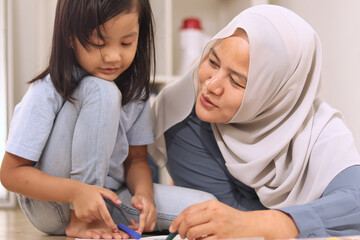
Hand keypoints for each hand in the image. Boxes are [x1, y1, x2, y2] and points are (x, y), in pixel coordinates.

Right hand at [71, 182, 121, 232]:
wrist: (76, 192)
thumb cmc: (91, 191)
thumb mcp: (102, 190)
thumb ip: (112, 196)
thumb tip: (120, 202)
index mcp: (99, 203)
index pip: (107, 217)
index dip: (111, 224)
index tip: (115, 230)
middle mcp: (92, 210)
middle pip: (102, 218)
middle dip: (102, 214)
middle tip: (98, 206)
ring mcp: (86, 214)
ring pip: (96, 219)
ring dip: (96, 215)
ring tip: (92, 206)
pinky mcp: (81, 217)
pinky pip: (89, 220)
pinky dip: (90, 216)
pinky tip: (88, 209)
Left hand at [128, 194, 155, 232]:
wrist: (146, 197)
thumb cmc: (140, 198)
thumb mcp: (135, 198)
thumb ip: (136, 202)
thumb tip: (139, 206)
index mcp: (147, 207)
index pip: (144, 218)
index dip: (141, 226)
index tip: (138, 232)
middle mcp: (152, 212)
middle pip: (145, 224)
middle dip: (137, 228)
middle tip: (130, 227)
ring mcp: (154, 216)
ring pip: (148, 227)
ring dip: (140, 228)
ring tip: (133, 224)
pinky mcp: (154, 219)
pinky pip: (150, 228)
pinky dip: (144, 229)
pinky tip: (139, 225)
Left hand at [169, 200, 298, 239]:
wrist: (249, 224)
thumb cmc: (230, 217)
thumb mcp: (216, 209)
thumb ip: (201, 212)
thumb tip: (182, 221)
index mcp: (211, 204)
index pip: (188, 211)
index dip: (177, 220)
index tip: (173, 227)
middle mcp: (214, 213)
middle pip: (189, 221)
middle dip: (181, 230)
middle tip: (181, 234)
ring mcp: (218, 225)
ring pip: (194, 232)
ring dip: (188, 237)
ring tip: (190, 238)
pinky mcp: (222, 237)